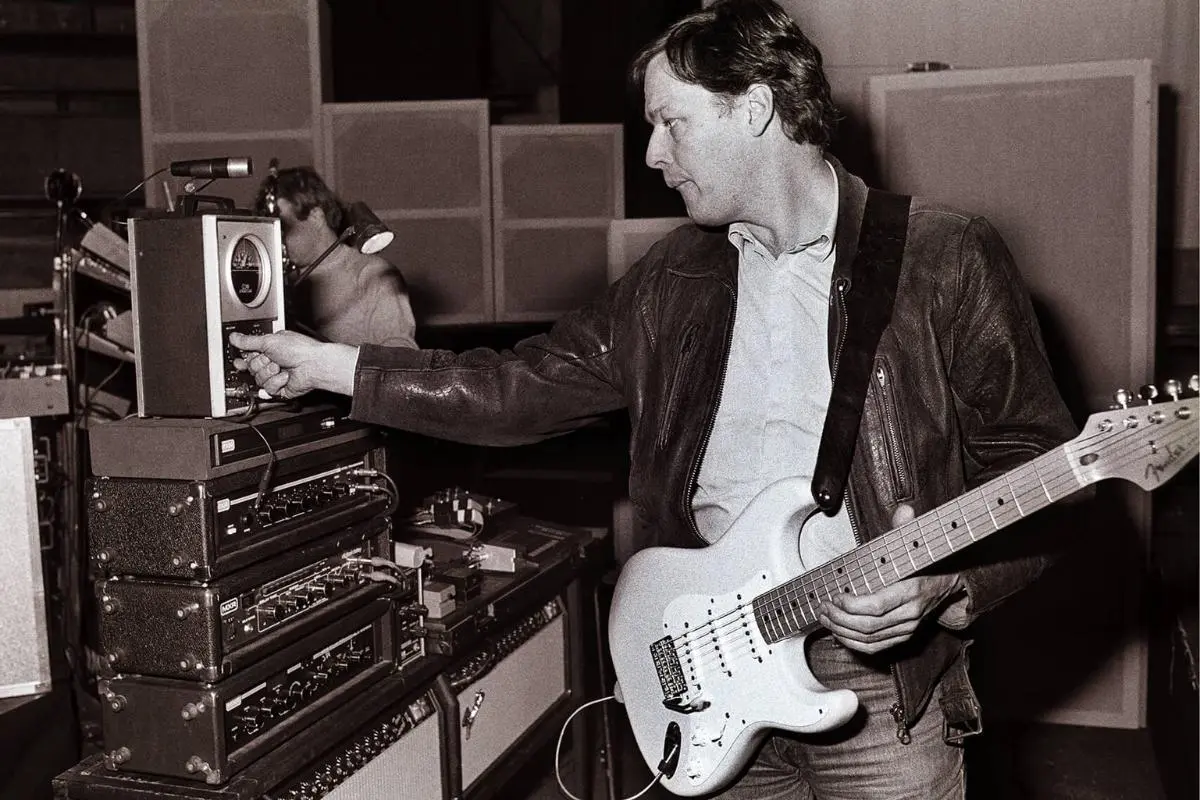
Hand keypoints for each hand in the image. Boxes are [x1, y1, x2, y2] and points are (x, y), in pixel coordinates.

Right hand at [229, 330, 358, 398]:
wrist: (313, 365)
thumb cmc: (299, 349)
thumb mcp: (269, 340)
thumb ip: (248, 341)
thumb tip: (234, 337)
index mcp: (270, 349)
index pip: (249, 356)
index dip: (243, 360)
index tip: (239, 362)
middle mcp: (273, 362)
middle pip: (252, 369)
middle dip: (260, 364)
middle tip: (271, 359)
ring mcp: (277, 376)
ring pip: (259, 380)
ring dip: (270, 373)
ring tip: (281, 367)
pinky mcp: (281, 389)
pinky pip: (269, 389)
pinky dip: (277, 382)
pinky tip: (286, 377)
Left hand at [818, 503, 964, 654]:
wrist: (948, 585)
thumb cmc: (926, 563)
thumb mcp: (916, 543)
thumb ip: (906, 527)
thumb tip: (904, 510)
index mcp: (912, 590)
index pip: (877, 606)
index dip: (852, 604)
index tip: (836, 595)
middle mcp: (910, 614)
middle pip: (869, 625)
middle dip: (840, 618)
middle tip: (823, 607)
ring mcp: (907, 628)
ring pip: (869, 639)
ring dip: (842, 631)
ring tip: (825, 618)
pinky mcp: (902, 637)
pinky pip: (875, 647)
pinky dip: (853, 643)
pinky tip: (838, 632)